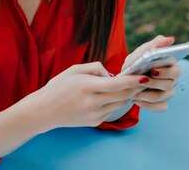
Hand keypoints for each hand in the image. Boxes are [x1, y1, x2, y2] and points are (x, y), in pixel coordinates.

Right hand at [31, 62, 147, 129]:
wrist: (44, 111)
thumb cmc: (58, 87)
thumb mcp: (74, 70)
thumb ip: (95, 67)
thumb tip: (111, 73)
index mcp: (87, 86)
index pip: (117, 84)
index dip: (133, 80)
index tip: (144, 76)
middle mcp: (92, 102)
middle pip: (123, 95)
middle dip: (135, 87)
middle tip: (143, 79)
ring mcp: (94, 114)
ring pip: (120, 104)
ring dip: (127, 95)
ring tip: (129, 86)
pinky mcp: (94, 122)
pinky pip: (111, 110)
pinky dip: (115, 102)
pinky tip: (111, 96)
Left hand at [122, 35, 180, 111]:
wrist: (126, 80)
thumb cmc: (136, 64)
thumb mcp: (141, 53)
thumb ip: (154, 45)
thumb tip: (170, 39)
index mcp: (171, 65)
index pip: (175, 69)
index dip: (164, 71)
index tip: (152, 69)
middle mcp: (173, 79)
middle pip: (171, 84)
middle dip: (155, 83)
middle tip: (141, 80)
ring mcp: (169, 92)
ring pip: (163, 96)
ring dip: (146, 94)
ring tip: (134, 91)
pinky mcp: (163, 103)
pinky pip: (159, 107)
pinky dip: (146, 104)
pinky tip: (136, 99)